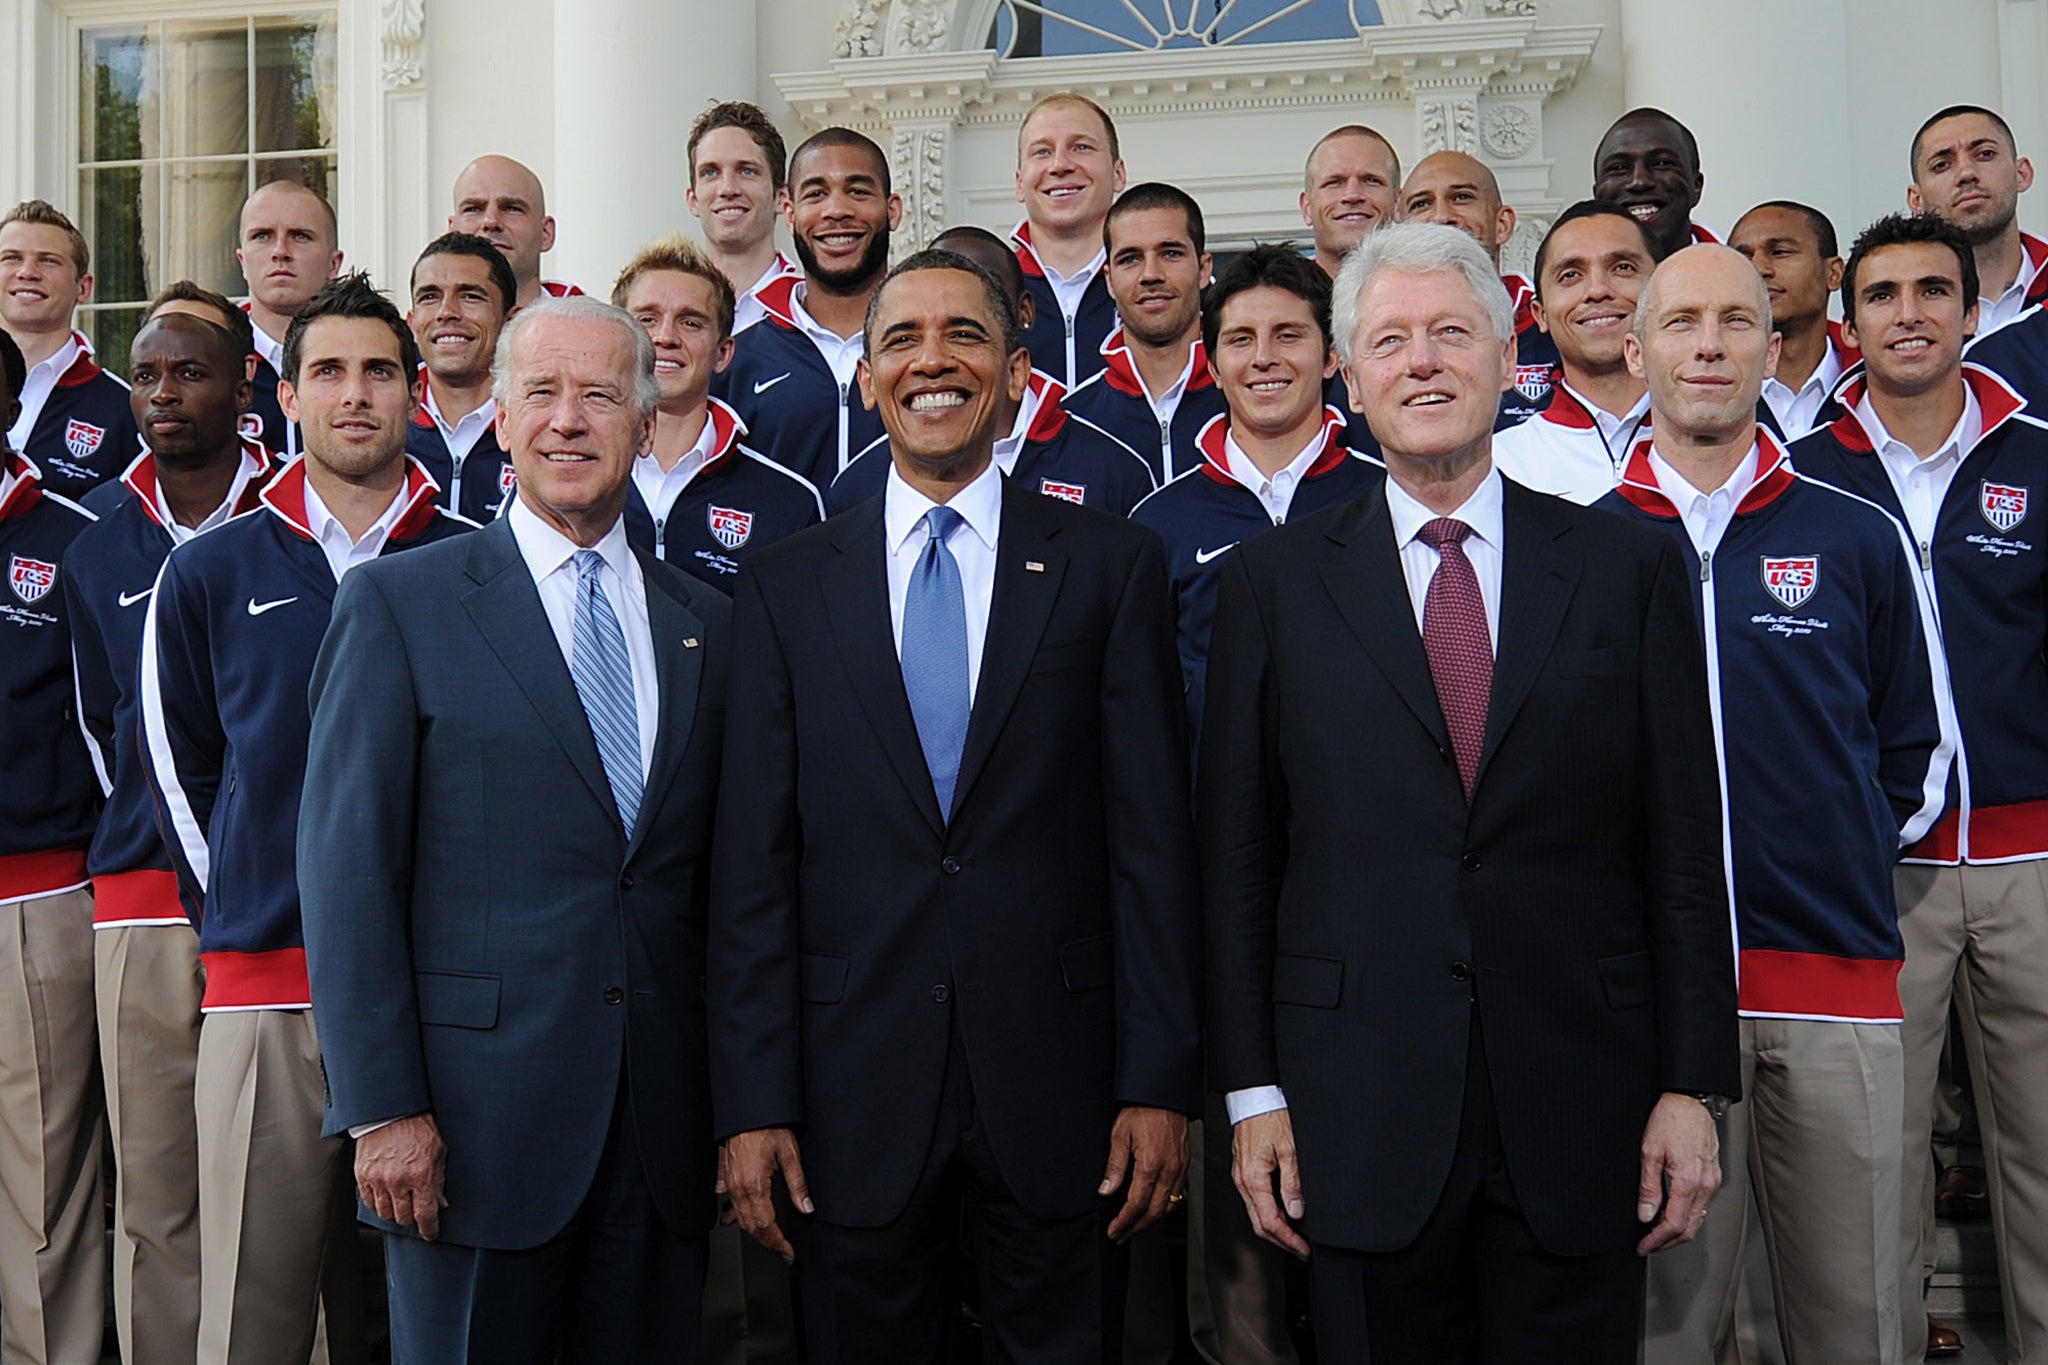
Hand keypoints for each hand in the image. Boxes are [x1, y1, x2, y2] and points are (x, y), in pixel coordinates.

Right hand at [356, 1113, 447, 1241]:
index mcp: (421, 1174)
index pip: (425, 1215)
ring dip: (395, 1213)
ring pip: (385, 1213)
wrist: (392, 1109)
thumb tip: (440, 1203)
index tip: (430, 1233)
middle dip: (412, 1220)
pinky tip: (386, 1197)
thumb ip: (439, 1179)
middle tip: (416, 1215)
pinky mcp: (362, 1174)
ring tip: (402, 1205)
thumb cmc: (418, 1126)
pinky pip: (369, 1201)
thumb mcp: (439, 1150)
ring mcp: (378, 1178)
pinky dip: (378, 1204)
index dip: (429, 1229)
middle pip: (403, 1218)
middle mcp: (398, 1180)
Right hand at [721, 1127, 812, 1262]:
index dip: (778, 1243)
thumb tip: (807, 1208)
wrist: (748, 1112)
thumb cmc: (768, 1128)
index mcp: (755, 1185)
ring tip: (771, 1241)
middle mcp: (739, 1188)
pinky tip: (743, 1222)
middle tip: (783, 1251)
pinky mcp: (728, 1179)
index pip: (767, 1226)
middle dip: (768, 1243)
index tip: (789, 1253)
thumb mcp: (790, 1154)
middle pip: (752, 1228)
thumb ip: (798, 1185)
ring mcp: (731, 1185)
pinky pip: (732, 1206)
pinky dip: (740, 1218)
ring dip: (756, 1233)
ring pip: (741, 1220)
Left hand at [1100, 1105, 1189, 1240]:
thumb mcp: (1120, 1135)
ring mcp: (1179, 1169)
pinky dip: (1165, 1207)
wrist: (1165, 1094)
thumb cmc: (1144, 1109)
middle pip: (1154, 1213)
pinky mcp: (1185, 1165)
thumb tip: (1106, 1190)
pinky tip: (1155, 1207)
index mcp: (1150, 1165)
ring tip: (1135, 1225)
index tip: (1114, 1231)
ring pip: (1168, 1207)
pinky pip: (1177, 1194)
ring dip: (1151, 1220)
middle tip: (1122, 1235)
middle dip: (1136, 1228)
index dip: (1124, 1222)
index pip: (1136, 1205)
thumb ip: (1114, 1167)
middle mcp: (1168, 1171)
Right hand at [1231, 1108, 1309, 1258]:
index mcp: (1252, 1178)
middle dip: (1282, 1240)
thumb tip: (1296, 1211)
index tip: (1303, 1248)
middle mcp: (1242, 1181)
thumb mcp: (1289, 1149)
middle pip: (1259, 1224)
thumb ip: (1293, 1182)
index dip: (1288, 1239)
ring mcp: (1241, 1177)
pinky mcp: (1244, 1171)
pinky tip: (1284, 1212)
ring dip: (1276, 1228)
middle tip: (1302, 1249)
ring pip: (1256, 1213)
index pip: (1269, 1221)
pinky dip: (1270, 1212)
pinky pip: (1255, 1200)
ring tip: (1296, 1235)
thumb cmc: (1270, 1116)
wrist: (1253, 1097)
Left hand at [1636, 1092, 1722, 1255]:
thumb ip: (1648, 1187)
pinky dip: (1687, 1215)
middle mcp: (1706, 1186)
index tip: (1643, 1246)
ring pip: (1697, 1218)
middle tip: (1648, 1245)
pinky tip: (1672, 1212)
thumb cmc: (1671, 1120)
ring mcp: (1713, 1181)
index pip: (1674, 1225)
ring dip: (1677, 1230)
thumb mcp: (1650, 1152)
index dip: (1657, 1240)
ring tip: (1656, 1232)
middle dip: (1667, 1242)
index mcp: (1689, 1182)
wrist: (1692, 1099)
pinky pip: (1701, 1204)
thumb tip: (1645, 1215)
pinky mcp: (1713, 1175)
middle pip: (1689, 1228)